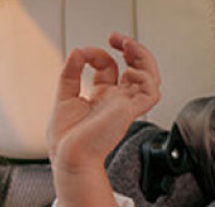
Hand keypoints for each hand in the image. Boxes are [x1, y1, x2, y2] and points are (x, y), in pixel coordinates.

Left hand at [47, 33, 160, 206]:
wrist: (69, 159)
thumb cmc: (65, 141)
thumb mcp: (63, 98)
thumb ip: (70, 74)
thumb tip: (77, 51)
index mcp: (101, 98)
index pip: (109, 67)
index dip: (99, 55)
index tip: (82, 55)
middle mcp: (115, 101)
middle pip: (136, 68)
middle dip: (130, 49)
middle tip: (118, 39)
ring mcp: (124, 106)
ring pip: (150, 76)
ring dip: (143, 56)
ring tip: (128, 45)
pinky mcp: (129, 112)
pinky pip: (151, 91)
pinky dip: (145, 77)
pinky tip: (128, 73)